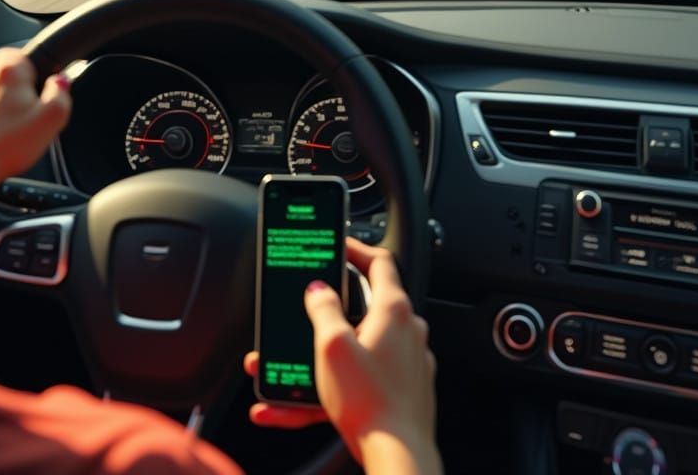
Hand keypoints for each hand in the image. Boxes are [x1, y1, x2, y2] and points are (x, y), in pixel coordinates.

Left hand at [0, 47, 71, 187]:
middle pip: (7, 72)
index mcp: (9, 72)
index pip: (19, 51)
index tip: (39, 83)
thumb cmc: (10, 144)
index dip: (33, 66)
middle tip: (32, 110)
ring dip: (4, 102)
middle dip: (19, 86)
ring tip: (16, 127)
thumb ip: (61, 92)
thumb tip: (60, 82)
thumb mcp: (53, 117)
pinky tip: (1, 135)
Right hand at [244, 239, 438, 471]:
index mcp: (393, 310)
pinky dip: (335, 382)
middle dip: (330, 310)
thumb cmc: (370, 403)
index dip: (356, 247)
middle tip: (308, 310)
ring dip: (323, 355)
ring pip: (359, 346)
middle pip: (367, 304)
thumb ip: (323, 309)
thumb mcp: (332, 346)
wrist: (400, 456)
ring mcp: (408, 360)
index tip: (338, 245)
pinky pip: (363, 376)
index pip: (379, 261)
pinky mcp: (403, 388)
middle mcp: (407, 330)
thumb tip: (319, 288)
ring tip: (289, 372)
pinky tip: (298, 405)